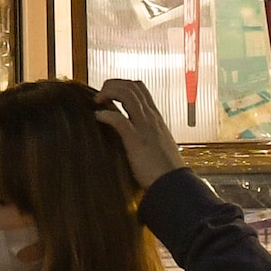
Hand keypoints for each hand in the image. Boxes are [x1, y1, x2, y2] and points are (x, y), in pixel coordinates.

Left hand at [96, 74, 180, 191]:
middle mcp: (151, 118)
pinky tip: (98, 118)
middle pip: (131, 86)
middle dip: (112, 84)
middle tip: (100, 97)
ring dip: (108, 92)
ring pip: (126, 94)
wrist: (174, 185)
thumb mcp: (159, 145)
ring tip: (97, 102)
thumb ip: (148, 135)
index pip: (140, 89)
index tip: (109, 94)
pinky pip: (119, 119)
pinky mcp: (136, 140)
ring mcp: (145, 127)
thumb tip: (135, 134)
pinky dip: (105, 114)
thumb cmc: (165, 170)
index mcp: (156, 118)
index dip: (122, 85)